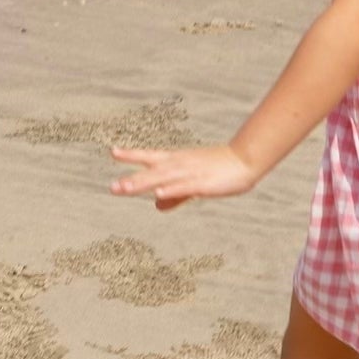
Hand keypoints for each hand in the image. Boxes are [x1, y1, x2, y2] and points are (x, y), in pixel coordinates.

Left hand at [109, 144, 257, 211]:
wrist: (245, 159)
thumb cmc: (221, 169)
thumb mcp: (194, 183)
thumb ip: (175, 196)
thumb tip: (156, 205)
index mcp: (178, 161)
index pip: (150, 156)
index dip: (132, 155)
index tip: (113, 152)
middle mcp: (180, 164)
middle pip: (152, 172)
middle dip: (132, 179)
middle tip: (112, 187)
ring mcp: (191, 173)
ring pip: (163, 178)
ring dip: (143, 183)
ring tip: (124, 189)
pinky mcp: (203, 183)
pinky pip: (184, 187)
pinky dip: (170, 190)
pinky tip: (158, 195)